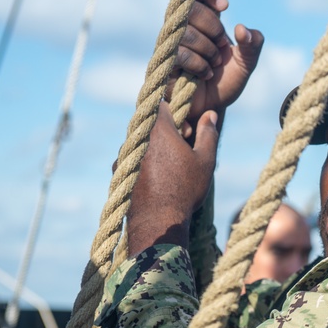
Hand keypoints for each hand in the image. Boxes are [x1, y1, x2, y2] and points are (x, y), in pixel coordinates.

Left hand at [126, 102, 219, 254]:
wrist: (157, 222)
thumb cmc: (185, 189)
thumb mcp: (205, 161)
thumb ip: (208, 134)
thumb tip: (209, 114)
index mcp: (158, 130)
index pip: (162, 105)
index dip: (176, 114)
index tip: (186, 131)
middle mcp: (137, 139)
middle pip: (151, 125)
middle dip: (166, 133)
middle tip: (182, 152)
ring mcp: (124, 156)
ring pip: (141, 143)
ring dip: (154, 150)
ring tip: (170, 170)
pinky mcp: (118, 172)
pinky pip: (133, 160)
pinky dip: (143, 164)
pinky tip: (157, 181)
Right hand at [170, 0, 263, 131]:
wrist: (213, 108)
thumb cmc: (226, 81)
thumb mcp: (247, 62)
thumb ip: (253, 44)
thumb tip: (241, 29)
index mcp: (202, 20)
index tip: (225, 6)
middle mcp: (183, 27)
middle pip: (192, 8)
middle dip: (214, 28)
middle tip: (222, 47)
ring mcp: (171, 43)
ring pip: (186, 32)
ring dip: (208, 50)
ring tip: (214, 65)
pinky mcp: (164, 62)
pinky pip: (179, 53)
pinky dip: (198, 64)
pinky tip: (205, 74)